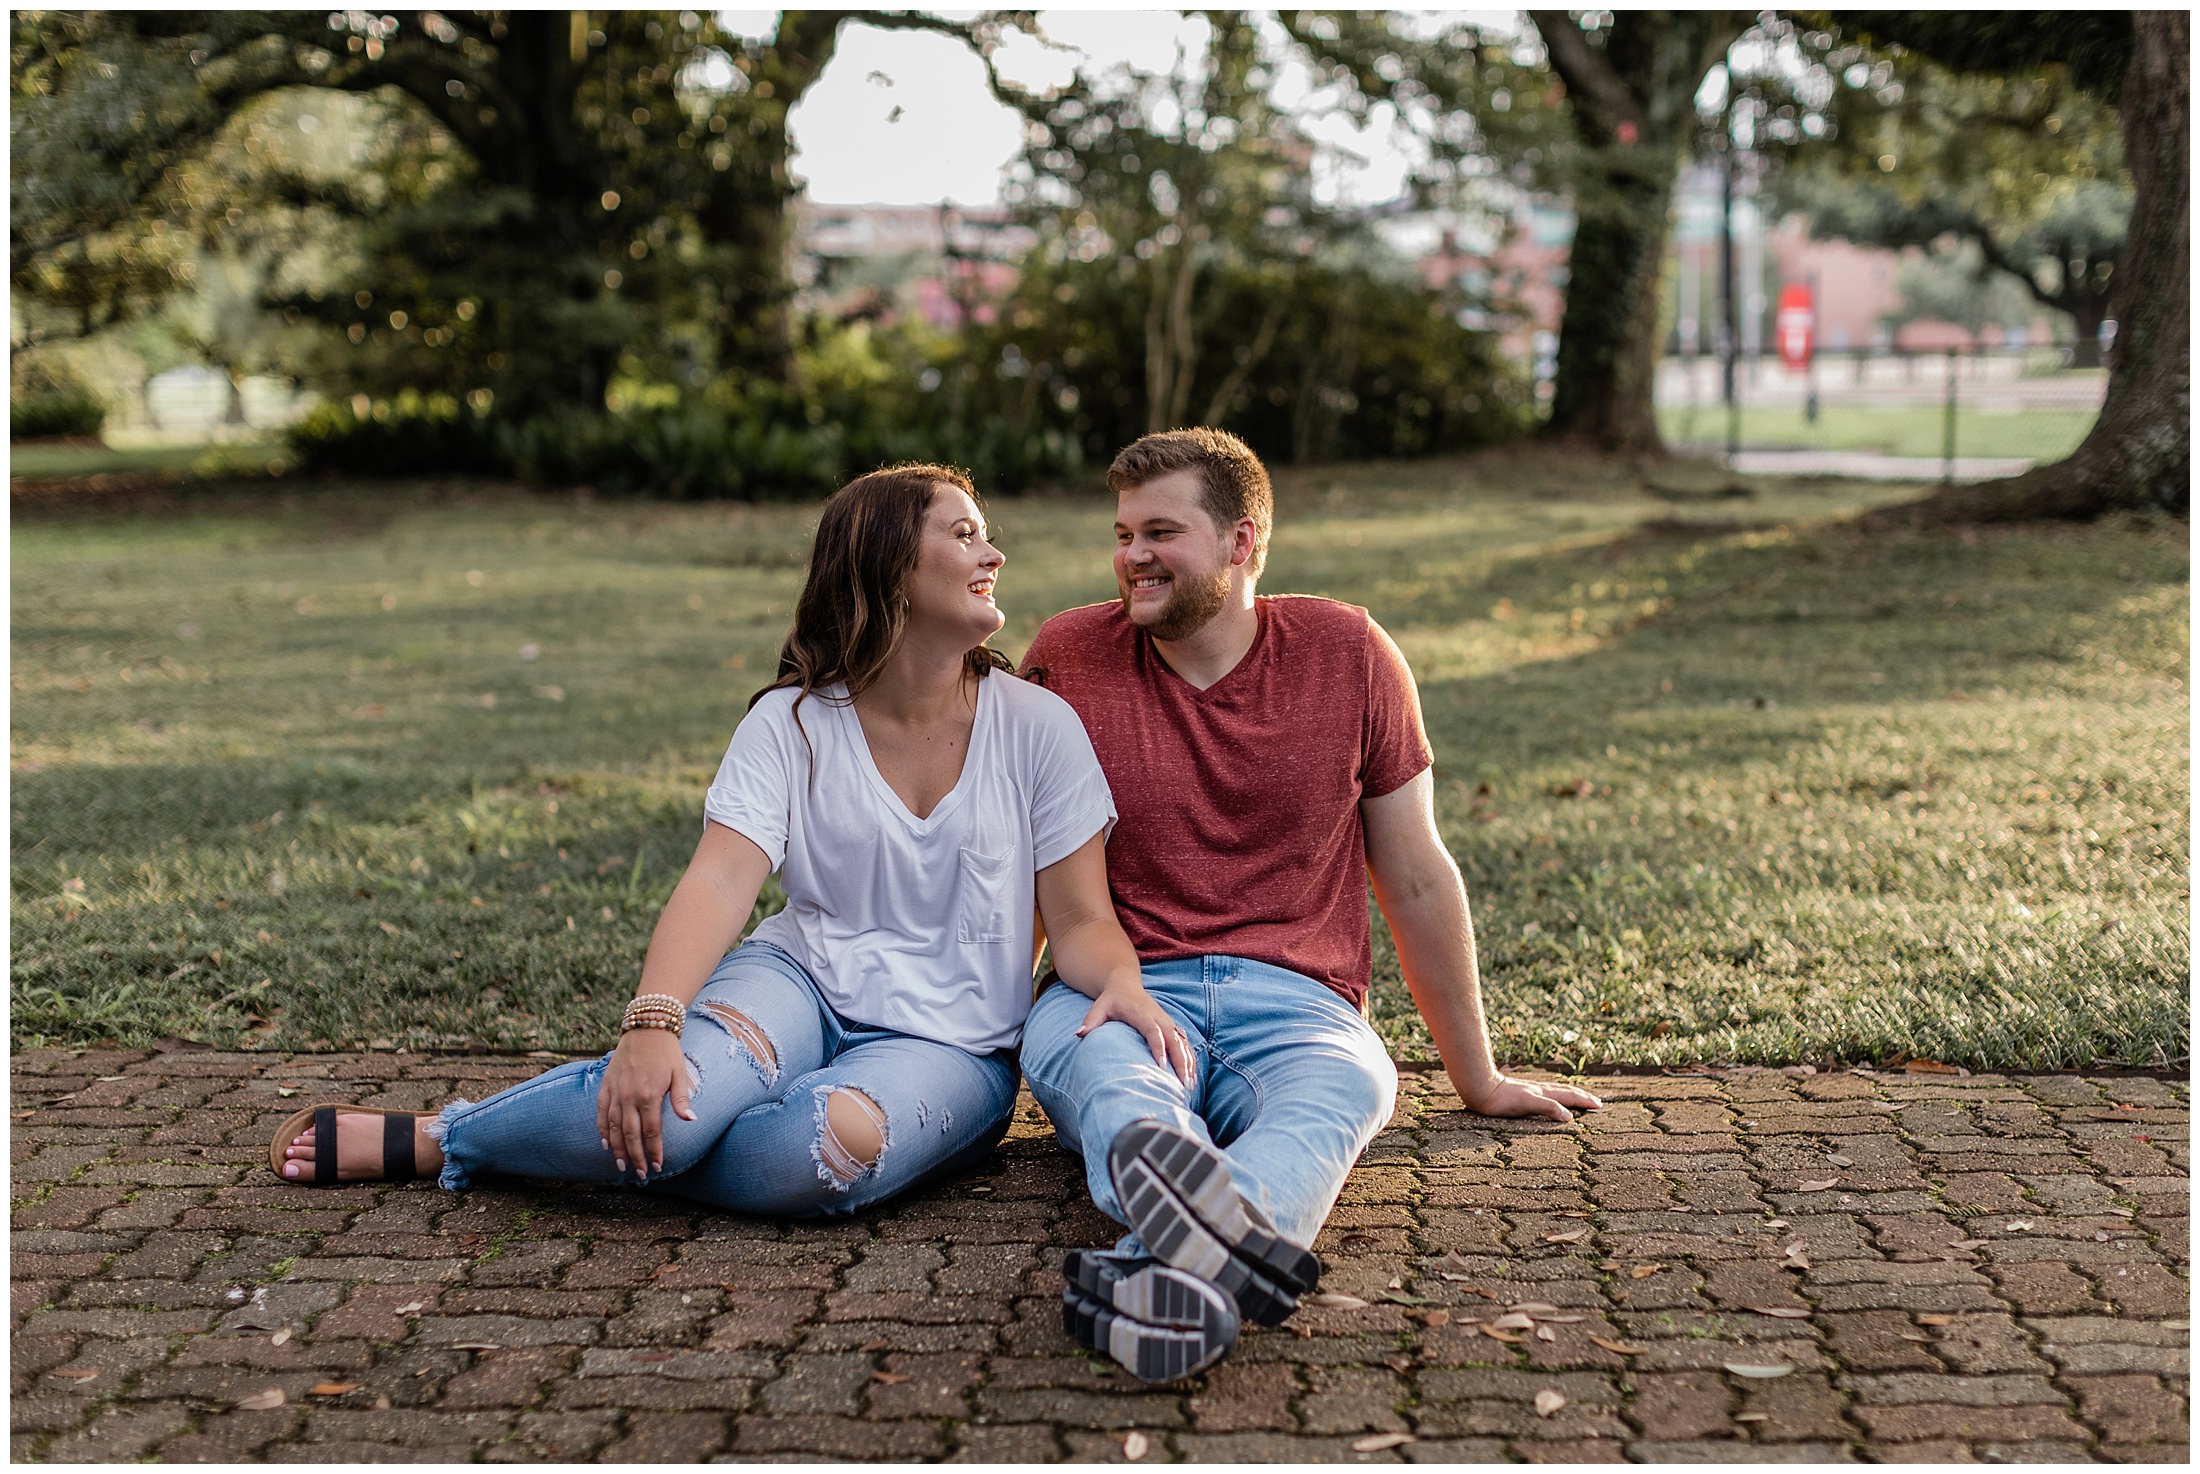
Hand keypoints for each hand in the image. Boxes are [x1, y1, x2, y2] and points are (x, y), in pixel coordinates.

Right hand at [595, 1027, 693, 1179]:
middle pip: (630, 1134)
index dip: (654, 1151)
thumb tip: (691, 1120)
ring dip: (617, 1148)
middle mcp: (629, 1096)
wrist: (646, 1026)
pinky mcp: (606, 1085)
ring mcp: (615, 1091)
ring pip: (612, 1127)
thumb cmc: (667, 1051)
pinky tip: (605, 1143)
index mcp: (649, 1095)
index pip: (651, 1131)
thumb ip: (682, 1098)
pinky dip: (601, 1129)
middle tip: (639, 1174)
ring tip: (621, 1166)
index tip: (657, 1166)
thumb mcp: (680, 1073)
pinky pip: (601, 1112)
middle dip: (635, 1156)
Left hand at [1076, 979, 1194, 1085]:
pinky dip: (1190, 1059)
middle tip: (1184, 1083)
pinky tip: (1192, 1076)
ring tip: (1190, 1085)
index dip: (1158, 1048)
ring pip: (1182, 1043)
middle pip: (1174, 1040)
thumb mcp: (1099, 1006)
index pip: (1153, 1031)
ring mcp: (1167, 1022)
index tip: (1161, 1067)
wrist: (1125, 985)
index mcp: (1142, 1013)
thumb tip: (1079, 1034)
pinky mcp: (1171, 1027)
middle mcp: (1159, 1017)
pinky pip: (1184, 1044)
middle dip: (1181, 1061)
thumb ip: (1091, 1020)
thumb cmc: (1112, 999)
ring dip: (1188, 1063)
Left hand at [1461, 1075, 1602, 1122]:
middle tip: (1597, 1102)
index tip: (1600, 1106)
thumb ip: (1548, 1108)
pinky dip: (1555, 1097)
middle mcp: (1540, 1090)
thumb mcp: (1527, 1104)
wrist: (1480, 1088)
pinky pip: (1545, 1094)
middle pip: (1566, 1091)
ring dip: (1571, 1095)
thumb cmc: (1501, 1099)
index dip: (1585, 1101)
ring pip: (1556, 1091)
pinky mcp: (1522, 1093)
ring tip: (1580, 1098)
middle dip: (1582, 1097)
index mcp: (1544, 1093)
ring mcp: (1531, 1090)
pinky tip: (1550, 1099)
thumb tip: (1570, 1117)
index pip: (1570, 1096)